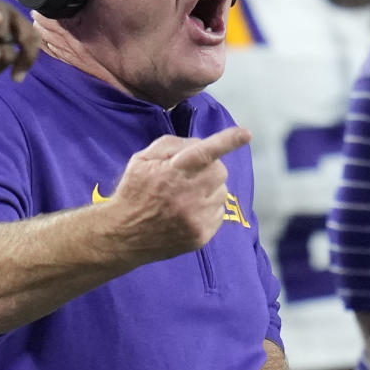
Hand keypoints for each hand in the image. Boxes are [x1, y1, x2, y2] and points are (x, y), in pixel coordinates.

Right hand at [107, 126, 251, 264]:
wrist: (123, 235)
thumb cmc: (134, 191)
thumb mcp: (141, 160)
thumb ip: (171, 145)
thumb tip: (200, 143)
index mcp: (172, 171)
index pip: (204, 153)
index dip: (227, 141)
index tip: (246, 134)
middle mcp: (187, 195)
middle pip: (220, 171)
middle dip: (211, 168)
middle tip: (192, 174)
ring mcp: (196, 218)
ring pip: (221, 193)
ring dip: (209, 190)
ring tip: (185, 197)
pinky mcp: (201, 236)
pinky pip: (219, 214)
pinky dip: (208, 210)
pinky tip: (188, 213)